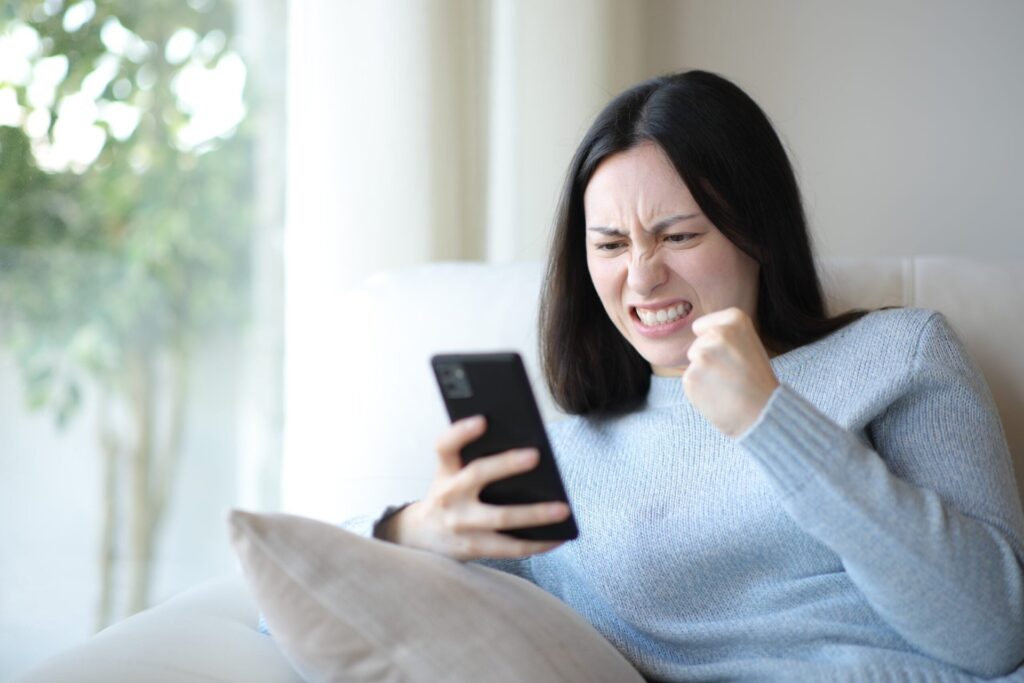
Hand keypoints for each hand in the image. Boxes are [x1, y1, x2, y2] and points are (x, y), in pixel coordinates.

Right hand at [377, 415, 569, 560]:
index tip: (482, 420)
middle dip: (506, 464)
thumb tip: (527, 452)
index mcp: (445, 471)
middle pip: (477, 475)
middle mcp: (449, 495)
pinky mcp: (473, 547)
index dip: (461, 432)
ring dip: (534, 514)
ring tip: (563, 508)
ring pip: (500, 517)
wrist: (421, 538)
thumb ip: (474, 461)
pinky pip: (510, 547)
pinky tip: (559, 536)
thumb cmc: (450, 496)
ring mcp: (460, 524)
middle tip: (535, 455)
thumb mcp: (451, 475)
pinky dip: (538, 543)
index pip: (445, 446)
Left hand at [682, 307, 779, 436]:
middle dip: (708, 361)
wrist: (762, 413)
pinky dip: (699, 390)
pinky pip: (689, 381)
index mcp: (735, 319)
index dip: (713, 345)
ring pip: (693, 364)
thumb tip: (695, 331)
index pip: (701, 326)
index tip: (732, 356)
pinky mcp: (691, 377)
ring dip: (703, 375)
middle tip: (732, 375)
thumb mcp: (749, 344)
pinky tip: (717, 396)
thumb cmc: (757, 381)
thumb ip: (725, 335)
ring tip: (726, 386)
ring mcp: (702, 355)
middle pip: (696, 346)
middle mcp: (717, 333)